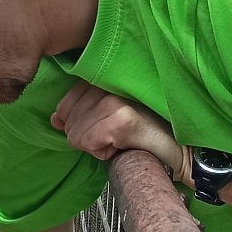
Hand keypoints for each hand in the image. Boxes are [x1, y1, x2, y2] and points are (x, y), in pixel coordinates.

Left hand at [52, 83, 181, 176]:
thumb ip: (79, 114)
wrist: (176, 148)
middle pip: (69, 122)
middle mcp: (108, 85)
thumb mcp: (108, 117)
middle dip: (86, 137)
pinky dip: (102, 152)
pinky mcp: (121, 120)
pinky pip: (88, 143)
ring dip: (95, 146)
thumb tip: (55, 120)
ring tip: (120, 140)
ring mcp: (115, 101)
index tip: (103, 128)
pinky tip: (121, 146)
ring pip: (77, 135)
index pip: (65, 105)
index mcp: (103, 79)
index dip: (78, 124)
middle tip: (114, 136)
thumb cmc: (145, 132)